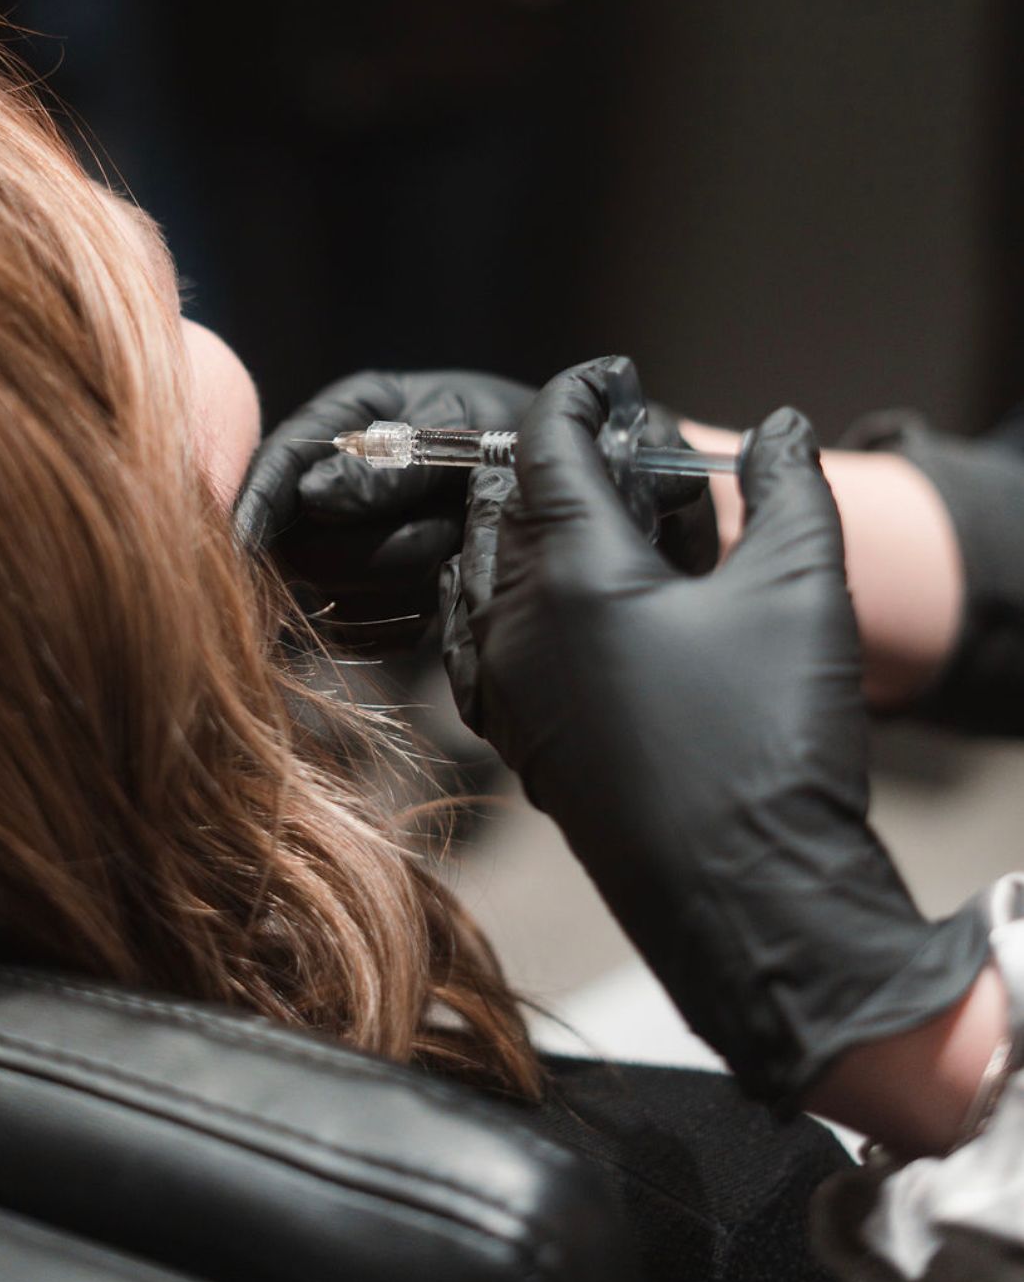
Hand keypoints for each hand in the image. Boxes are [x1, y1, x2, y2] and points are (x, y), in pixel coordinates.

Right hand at [234, 369, 534, 636]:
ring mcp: (345, 546)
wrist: (554, 479)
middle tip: (446, 521)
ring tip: (456, 541)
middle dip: (375, 545)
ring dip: (404, 576)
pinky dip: (404, 617)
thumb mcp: (459, 431)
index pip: (276, 465)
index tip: (243, 543)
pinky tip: (445, 584)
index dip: (256, 505)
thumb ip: (392, 464)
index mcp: (342, 420)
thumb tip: (313, 496)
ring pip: (334, 594)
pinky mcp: (368, 600)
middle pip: (301, 545)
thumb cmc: (508, 434)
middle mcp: (328, 486)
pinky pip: (361, 632)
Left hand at [440, 358, 986, 1105]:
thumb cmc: (773, 745)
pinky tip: (566, 602)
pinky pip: (480, 639)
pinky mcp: (516, 741)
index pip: (547, 446)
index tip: (612, 377)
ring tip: (607, 524)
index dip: (579, 395)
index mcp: (574, 575)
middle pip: (510, 503)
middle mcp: (515, 626)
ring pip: (484, 570)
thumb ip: (787, 486)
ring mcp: (505, 690)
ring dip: (530, 528)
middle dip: (558, 460)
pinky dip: (510, 596)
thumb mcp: (802, 589)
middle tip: (625, 454)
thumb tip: (777, 426)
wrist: (753, 904)